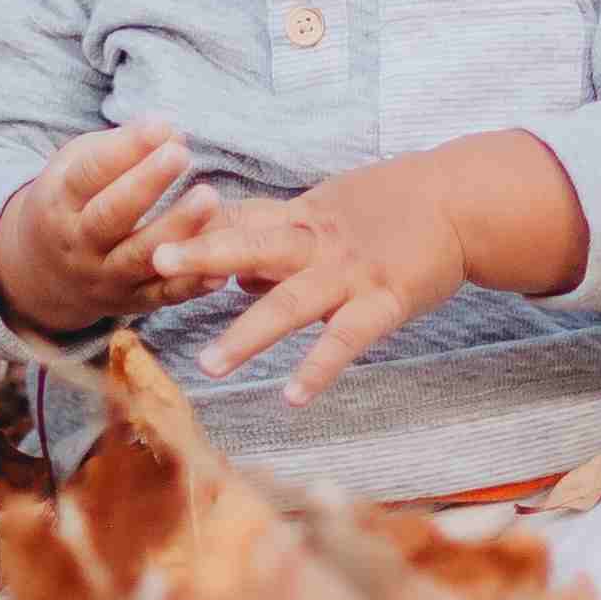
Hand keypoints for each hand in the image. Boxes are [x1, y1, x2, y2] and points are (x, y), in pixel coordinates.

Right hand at [0, 122, 204, 340]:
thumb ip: (120, 148)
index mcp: (59, 202)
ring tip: (209, 198)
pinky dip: (191, 284)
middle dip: (146, 184)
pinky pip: (162, 296)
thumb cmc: (71, 202)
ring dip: (176, 230)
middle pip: (110, 216)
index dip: (124, 150)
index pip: (89, 174)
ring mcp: (103, 277)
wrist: (44, 273)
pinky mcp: (130, 302)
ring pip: (139, 258)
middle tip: (181, 155)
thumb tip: (171, 132)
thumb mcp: (75, 167)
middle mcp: (77, 244)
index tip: (160, 126)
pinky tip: (218, 267)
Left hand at [152, 134, 588, 405]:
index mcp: (300, 219)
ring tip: (210, 364)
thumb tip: (228, 274)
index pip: (238, 222)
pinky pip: (346, 340)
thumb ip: (276, 241)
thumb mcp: (326, 212)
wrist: (459, 202)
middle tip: (155, 263)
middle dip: (204, 255)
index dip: (195, 231)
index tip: (141, 234)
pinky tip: (291, 396)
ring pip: (292, 303)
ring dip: (249, 333)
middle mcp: (318, 244)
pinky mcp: (384, 302)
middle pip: (253, 246)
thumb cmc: (390, 209)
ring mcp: (350, 275)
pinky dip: (318, 368)